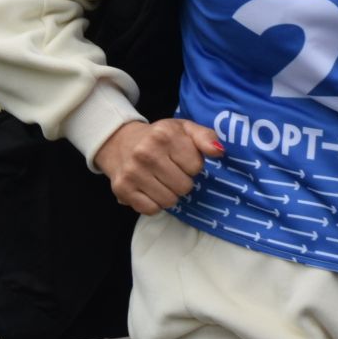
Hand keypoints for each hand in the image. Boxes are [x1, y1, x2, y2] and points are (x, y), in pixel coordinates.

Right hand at [94, 119, 223, 214]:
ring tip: (160, 180)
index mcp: (165, 134)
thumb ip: (205, 136)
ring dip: (169, 194)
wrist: (119, 142)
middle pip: (184, 187)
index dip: (192, 165)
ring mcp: (132, 172)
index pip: (196, 166)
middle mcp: (146, 152)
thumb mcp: (183, 128)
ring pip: (169, 201)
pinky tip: (149, 189)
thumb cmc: (158, 137)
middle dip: (181, 181)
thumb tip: (219, 152)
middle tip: (171, 171)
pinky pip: (151, 209)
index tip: (181, 159)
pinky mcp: (122, 189)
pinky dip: (154, 203)